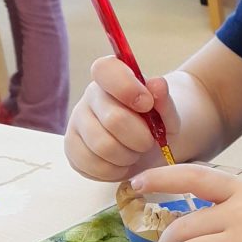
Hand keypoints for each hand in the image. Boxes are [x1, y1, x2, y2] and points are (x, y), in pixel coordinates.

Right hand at [65, 57, 179, 181]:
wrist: (150, 145)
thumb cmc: (158, 124)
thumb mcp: (169, 113)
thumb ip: (164, 100)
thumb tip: (156, 85)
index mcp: (113, 77)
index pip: (106, 70)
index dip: (126, 88)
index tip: (147, 104)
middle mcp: (91, 96)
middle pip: (113, 119)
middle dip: (140, 138)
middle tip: (148, 141)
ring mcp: (77, 121)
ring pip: (103, 146)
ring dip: (128, 157)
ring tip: (135, 152)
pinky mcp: (72, 147)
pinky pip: (92, 165)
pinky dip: (115, 171)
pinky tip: (122, 164)